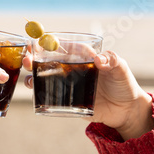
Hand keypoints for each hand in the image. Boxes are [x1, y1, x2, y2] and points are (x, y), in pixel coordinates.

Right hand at [23, 50, 153, 139]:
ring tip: (28, 80)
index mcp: (83, 58)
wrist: (126, 110)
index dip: (50, 44)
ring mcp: (68, 86)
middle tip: (27, 60)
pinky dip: (40, 96)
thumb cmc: (124, 84)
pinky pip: (51, 98)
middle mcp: (72, 70)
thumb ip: (112, 61)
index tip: (39, 43)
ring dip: (33, 78)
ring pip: (45, 79)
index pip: (64, 47)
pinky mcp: (69, 102)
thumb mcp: (121, 69)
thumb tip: (98, 60)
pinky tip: (35, 94)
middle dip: (34, 60)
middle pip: (48, 62)